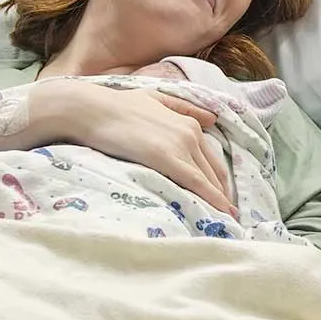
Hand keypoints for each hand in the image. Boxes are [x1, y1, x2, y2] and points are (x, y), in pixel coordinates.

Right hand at [37, 80, 232, 214]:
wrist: (91, 109)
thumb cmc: (117, 106)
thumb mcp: (156, 99)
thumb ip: (185, 108)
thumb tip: (213, 119)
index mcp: (189, 123)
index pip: (210, 158)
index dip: (219, 179)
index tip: (224, 195)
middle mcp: (191, 133)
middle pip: (213, 170)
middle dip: (222, 193)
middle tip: (229, 214)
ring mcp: (181, 145)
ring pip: (207, 178)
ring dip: (219, 200)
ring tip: (228, 219)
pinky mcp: (167, 157)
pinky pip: (196, 181)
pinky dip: (211, 197)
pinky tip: (220, 211)